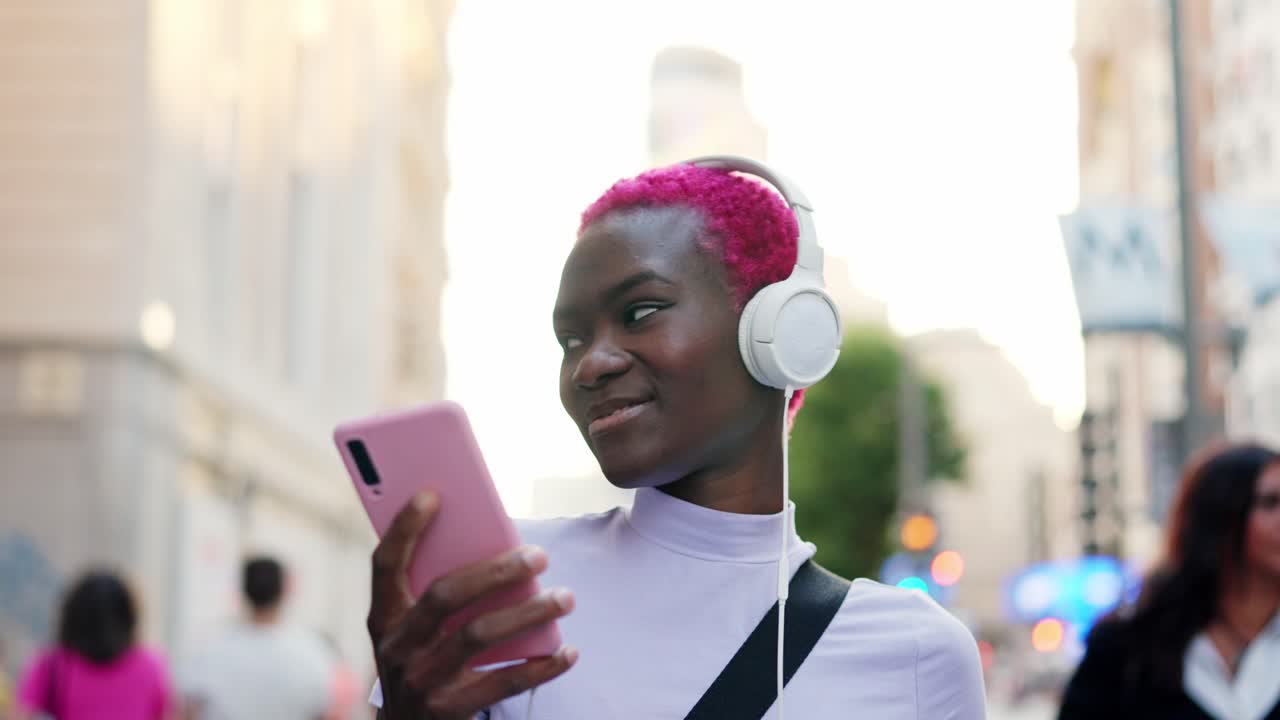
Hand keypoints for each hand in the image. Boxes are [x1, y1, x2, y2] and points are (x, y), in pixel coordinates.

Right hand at [367, 491, 576, 718]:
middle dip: (495, 570)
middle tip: (540, 556)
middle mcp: (396, 647)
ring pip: (477, 635)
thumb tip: (500, 547)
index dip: (404, 528)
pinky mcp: (448, 711)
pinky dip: (540, 665)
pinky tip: (568, 651)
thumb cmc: (426, 661)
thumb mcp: (415, 629)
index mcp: (383, 617)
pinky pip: (503, 682)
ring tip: (565, 597)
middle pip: (444, 595)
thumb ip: (440, 592)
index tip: (432, 494)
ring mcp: (420, 681)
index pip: (385, 564)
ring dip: (528, 612)